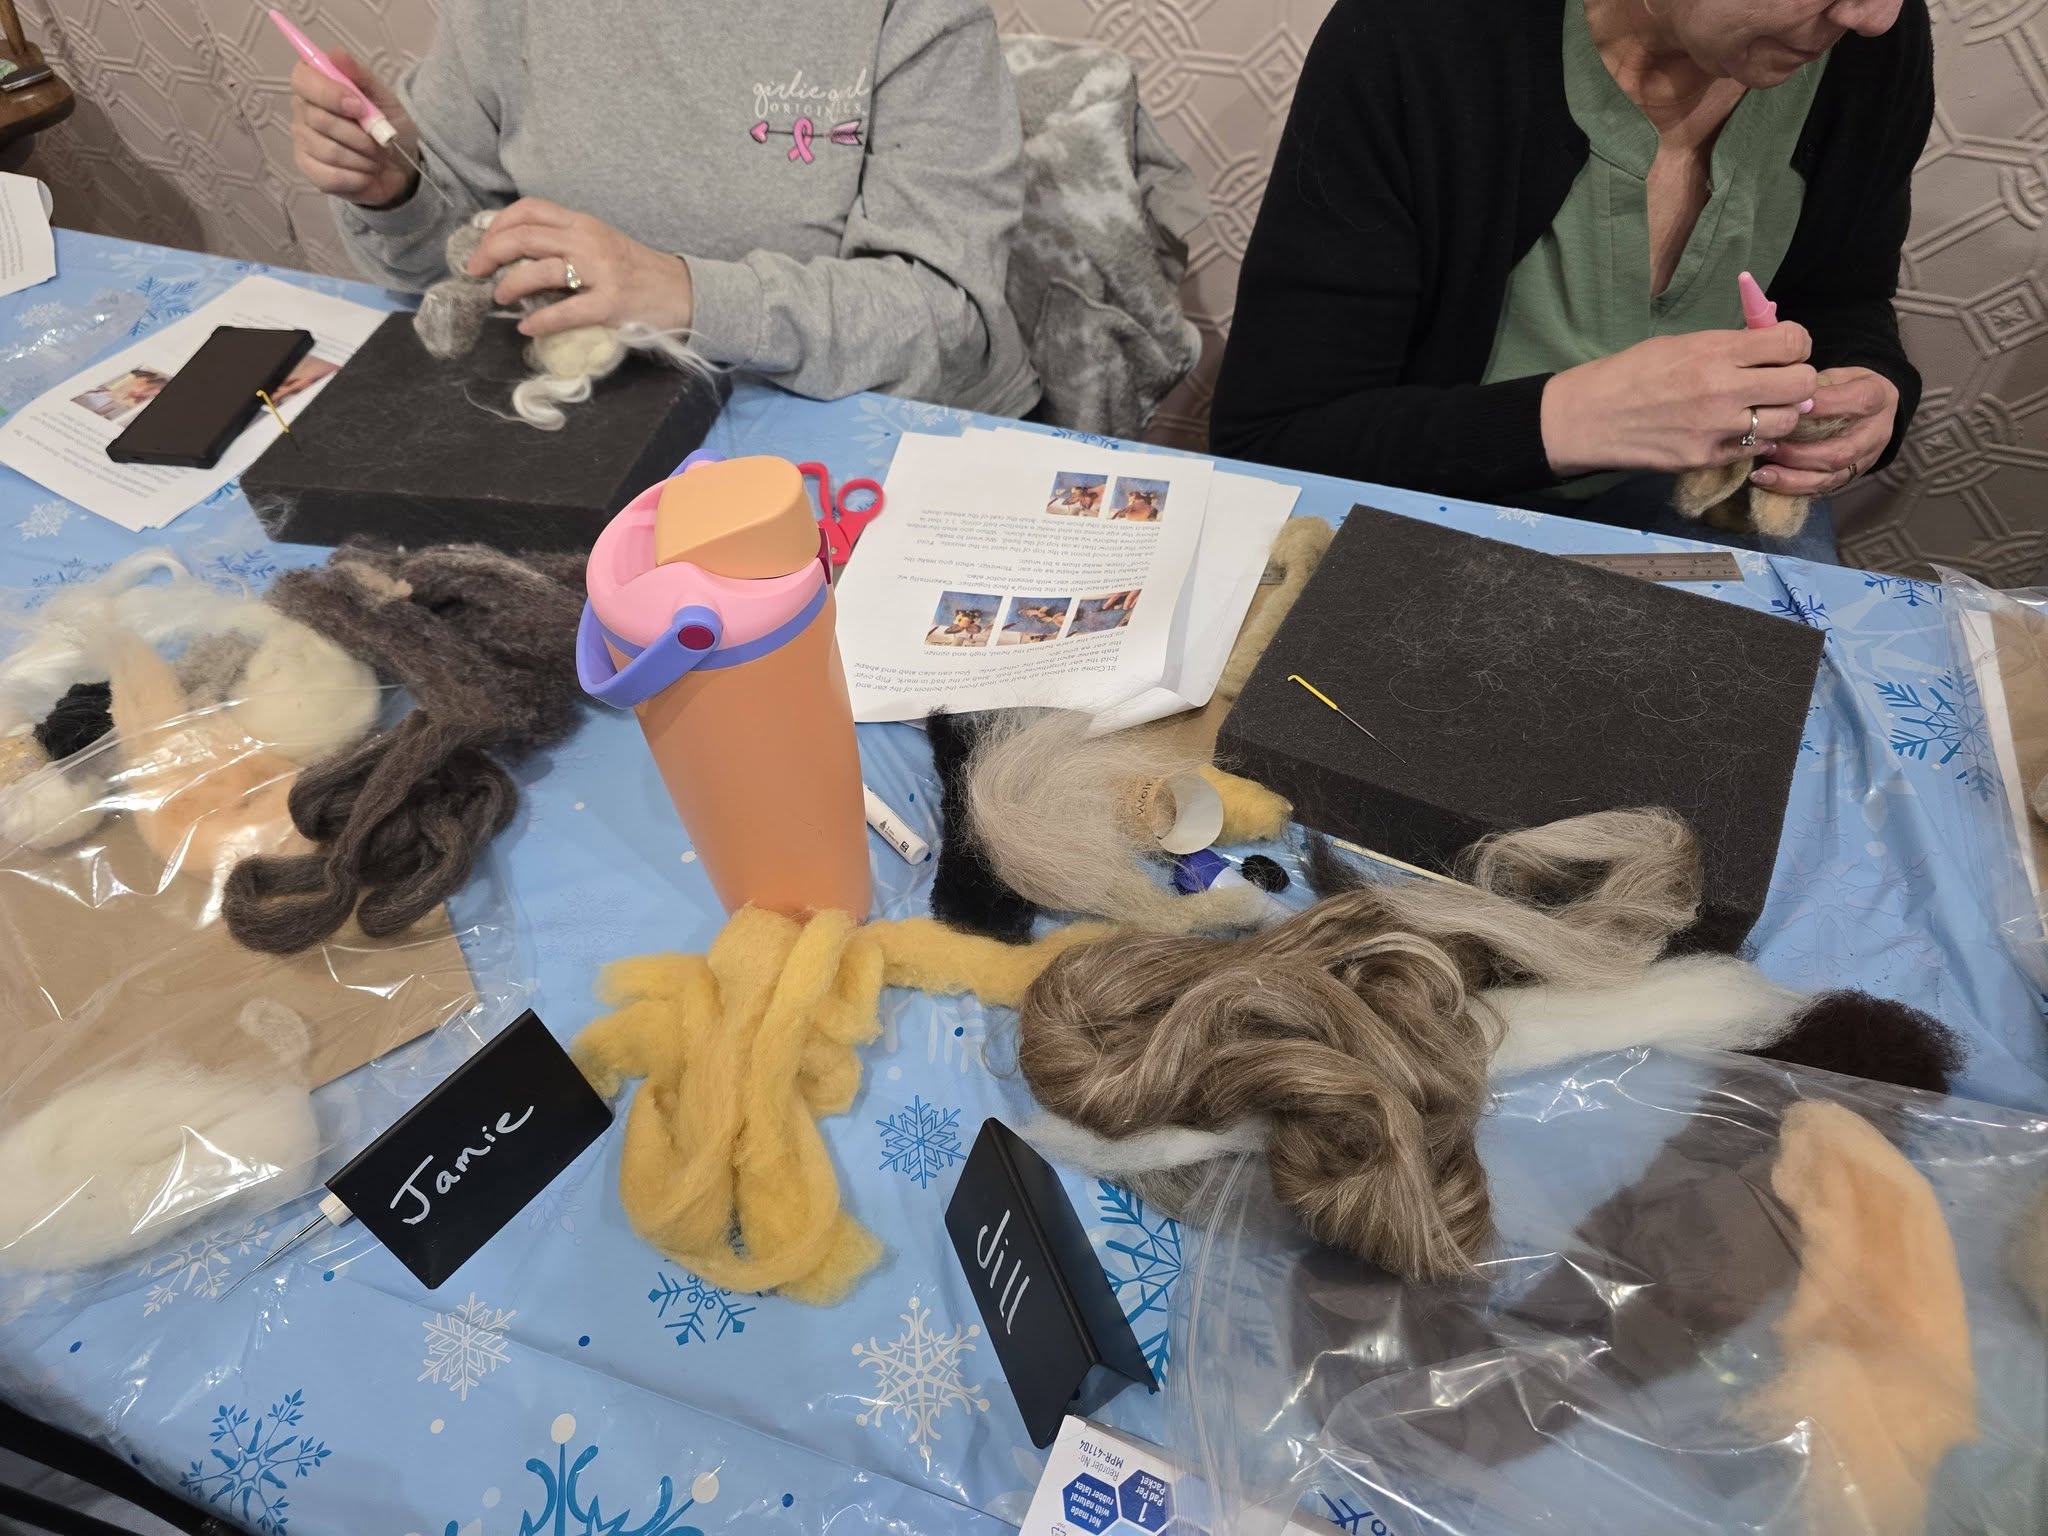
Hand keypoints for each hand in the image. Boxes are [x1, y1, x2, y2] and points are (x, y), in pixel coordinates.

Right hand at [290, 51, 416, 207]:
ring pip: (328, 151)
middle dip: (359, 134)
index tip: (359, 107)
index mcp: (315, 84)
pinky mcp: (309, 170)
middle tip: (379, 139)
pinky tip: (366, 173)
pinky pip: (330, 177)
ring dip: (363, 157)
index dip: (330, 94)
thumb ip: (360, 75)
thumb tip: (336, 54)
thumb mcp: (383, 97)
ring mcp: (303, 142)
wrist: (401, 166)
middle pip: (318, 119)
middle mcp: (302, 110)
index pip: (303, 80)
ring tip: (376, 157)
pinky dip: (358, 177)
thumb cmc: (388, 126)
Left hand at [466, 199, 695, 336]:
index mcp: (583, 223)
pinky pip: (566, 312)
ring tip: (500, 297)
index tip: (483, 244)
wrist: (684, 292)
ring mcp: (601, 272)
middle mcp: (588, 241)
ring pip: (539, 270)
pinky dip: (540, 320)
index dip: (497, 224)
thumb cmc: (637, 272)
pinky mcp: (611, 304)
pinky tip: (527, 327)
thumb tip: (518, 252)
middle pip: (524, 236)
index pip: (529, 209)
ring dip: (510, 285)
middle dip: (490, 253)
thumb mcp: (600, 244)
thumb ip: (565, 242)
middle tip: (475, 272)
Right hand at [1541, 325, 1819, 477]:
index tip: (1783, 351)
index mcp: (1715, 351)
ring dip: (1780, 414)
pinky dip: (1752, 440)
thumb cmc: (1630, 372)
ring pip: (1787, 421)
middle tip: (1777, 383)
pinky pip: (1754, 449)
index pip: (1792, 342)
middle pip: (1801, 383)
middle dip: (1796, 380)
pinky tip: (1733, 432)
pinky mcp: (1706, 459)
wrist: (1587, 418)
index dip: (1796, 345)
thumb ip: (1728, 345)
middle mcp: (1723, 389)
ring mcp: (1717, 429)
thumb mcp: (1680, 343)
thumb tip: (1771, 344)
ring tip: (1758, 410)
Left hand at [1750, 367, 1898, 496]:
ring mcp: (1865, 459)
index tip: (1792, 408)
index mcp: (1878, 397)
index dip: (1825, 406)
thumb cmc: (1845, 386)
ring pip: (1831, 476)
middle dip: (1800, 453)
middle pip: (1842, 451)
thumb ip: (1817, 385)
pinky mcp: (1850, 476)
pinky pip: (1822, 488)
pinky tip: (1768, 483)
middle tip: (1767, 447)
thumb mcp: (1838, 374)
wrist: (1871, 408)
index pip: (1858, 402)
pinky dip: (1793, 488)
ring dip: (1792, 478)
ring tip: (1761, 473)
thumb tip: (1783, 396)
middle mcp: (1875, 433)